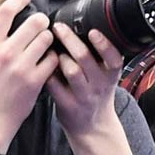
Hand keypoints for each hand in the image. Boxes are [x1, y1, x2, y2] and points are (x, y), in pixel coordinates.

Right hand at [0, 0, 58, 149]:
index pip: (4, 14)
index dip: (18, 0)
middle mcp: (6, 54)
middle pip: (34, 23)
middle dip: (41, 20)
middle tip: (41, 24)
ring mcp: (22, 67)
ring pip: (46, 39)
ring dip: (48, 38)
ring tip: (44, 44)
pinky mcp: (36, 80)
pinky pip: (54, 59)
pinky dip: (54, 58)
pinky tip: (49, 60)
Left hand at [46, 24, 124, 138]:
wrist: (92, 126)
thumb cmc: (95, 94)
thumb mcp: (105, 77)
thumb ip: (98, 58)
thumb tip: (79, 29)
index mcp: (111, 75)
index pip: (113, 57)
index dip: (104, 44)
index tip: (92, 31)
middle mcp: (99, 84)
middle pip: (85, 58)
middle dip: (70, 39)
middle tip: (58, 27)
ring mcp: (84, 96)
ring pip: (71, 71)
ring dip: (59, 57)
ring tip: (50, 48)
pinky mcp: (68, 105)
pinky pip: (54, 85)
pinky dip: (47, 73)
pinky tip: (41, 66)